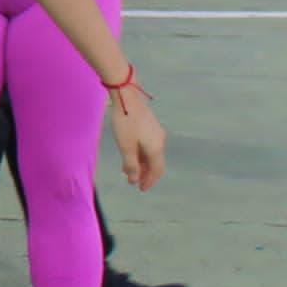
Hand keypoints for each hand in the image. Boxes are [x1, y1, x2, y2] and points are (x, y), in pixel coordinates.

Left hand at [105, 75, 165, 189]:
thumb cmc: (126, 123)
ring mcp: (156, 132)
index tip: (141, 189)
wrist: (127, 97)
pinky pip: (148, 145)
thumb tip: (134, 180)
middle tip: (135, 182)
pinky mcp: (150, 126)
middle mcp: (160, 141)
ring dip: (141, 164)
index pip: (157, 170)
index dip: (150, 181)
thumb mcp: (126, 147)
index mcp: (156, 148)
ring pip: (151, 154)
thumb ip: (131, 165)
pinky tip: (130, 155)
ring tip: (129, 170)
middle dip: (145, 174)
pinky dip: (140, 154)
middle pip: (155, 163)